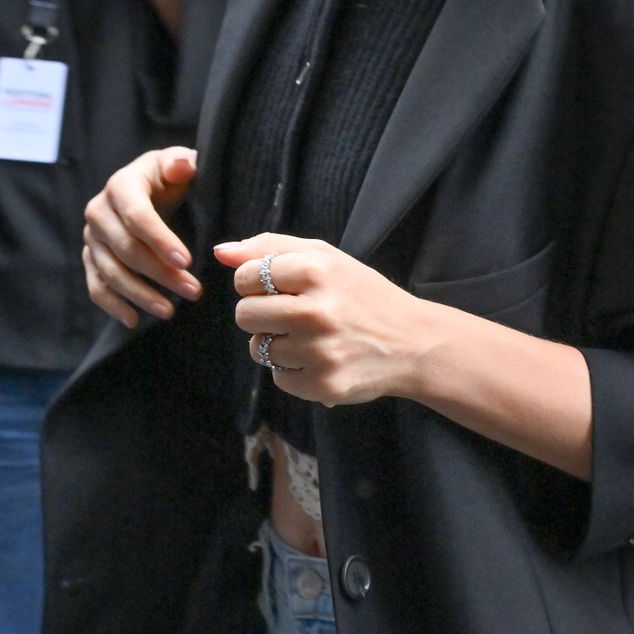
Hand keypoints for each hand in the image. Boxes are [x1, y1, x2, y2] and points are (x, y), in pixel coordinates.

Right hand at [82, 147, 201, 326]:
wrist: (150, 187)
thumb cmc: (169, 177)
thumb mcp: (178, 163)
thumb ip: (181, 162)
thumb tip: (181, 165)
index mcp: (121, 185)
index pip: (137, 215)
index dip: (161, 240)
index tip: (187, 261)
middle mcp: (99, 211)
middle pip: (126, 248)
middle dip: (160, 273)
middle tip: (194, 291)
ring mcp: (92, 238)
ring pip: (110, 272)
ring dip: (140, 295)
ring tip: (169, 311)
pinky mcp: (91, 258)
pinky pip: (96, 286)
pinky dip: (112, 305)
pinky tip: (134, 320)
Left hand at [217, 233, 424, 407]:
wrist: (413, 343)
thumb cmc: (362, 294)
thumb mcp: (325, 257)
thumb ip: (270, 248)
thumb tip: (220, 252)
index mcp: (315, 271)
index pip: (245, 277)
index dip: (256, 282)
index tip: (280, 287)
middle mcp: (316, 311)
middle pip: (244, 314)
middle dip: (261, 314)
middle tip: (292, 313)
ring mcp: (319, 352)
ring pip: (258, 348)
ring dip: (276, 343)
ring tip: (310, 337)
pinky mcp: (322, 385)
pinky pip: (278, 378)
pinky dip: (293, 371)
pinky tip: (321, 359)